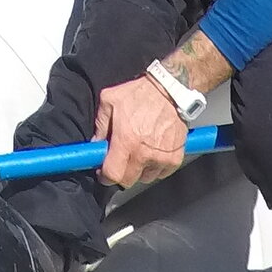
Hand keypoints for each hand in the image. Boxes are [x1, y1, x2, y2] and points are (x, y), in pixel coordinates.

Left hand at [94, 73, 190, 188]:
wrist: (169, 91)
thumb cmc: (139, 94)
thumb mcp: (110, 100)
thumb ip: (100, 125)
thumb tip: (96, 144)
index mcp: (126, 141)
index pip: (113, 175)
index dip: (105, 176)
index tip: (103, 172)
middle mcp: (144, 154)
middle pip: (128, 181)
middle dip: (120, 173)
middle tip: (120, 158)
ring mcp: (161, 158)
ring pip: (144, 178)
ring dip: (138, 170)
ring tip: (138, 151)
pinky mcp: (175, 159)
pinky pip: (161, 173)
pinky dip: (154, 167)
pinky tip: (151, 151)